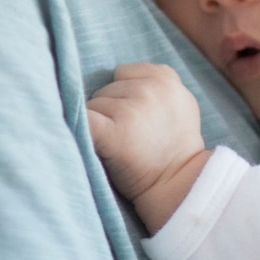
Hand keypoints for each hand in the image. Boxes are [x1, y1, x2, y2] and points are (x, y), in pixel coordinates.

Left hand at [86, 63, 210, 233]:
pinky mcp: (112, 132)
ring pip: (93, 105)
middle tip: (131, 135)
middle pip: (106, 89)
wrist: (177, 187)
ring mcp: (130, 109)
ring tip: (122, 145)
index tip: (135, 116)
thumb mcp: (179, 103)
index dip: (123, 93)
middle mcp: (149, 89)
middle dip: (111, 109)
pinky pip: (82, 120)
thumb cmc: (173, 148)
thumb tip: (117, 75)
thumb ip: (155, 85)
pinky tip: (90, 142)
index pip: (123, 73)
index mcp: (165, 78)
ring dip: (100, 124)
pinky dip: (80, 129)